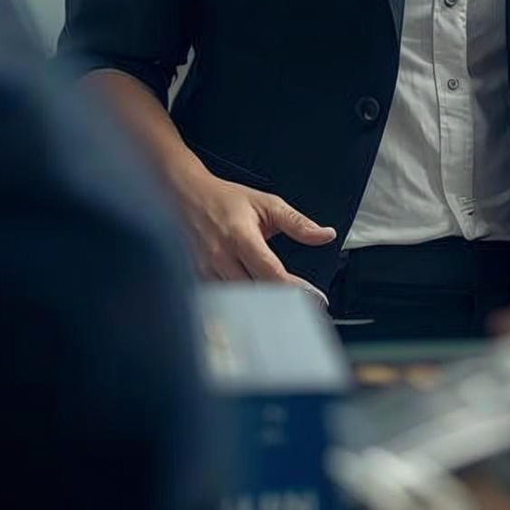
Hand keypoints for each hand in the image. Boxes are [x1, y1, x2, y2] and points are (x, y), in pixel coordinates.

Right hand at [176, 173, 336, 303]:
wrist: (183, 194)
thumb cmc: (224, 200)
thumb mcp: (266, 204)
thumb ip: (297, 223)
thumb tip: (325, 235)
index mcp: (240, 237)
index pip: (272, 273)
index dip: (296, 289)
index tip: (317, 299)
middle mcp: (220, 258)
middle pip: (254, 294)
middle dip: (280, 305)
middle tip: (304, 311)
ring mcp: (205, 272)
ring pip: (237, 303)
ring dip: (260, 310)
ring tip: (283, 315)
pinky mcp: (195, 280)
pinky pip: (221, 302)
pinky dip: (239, 309)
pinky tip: (254, 313)